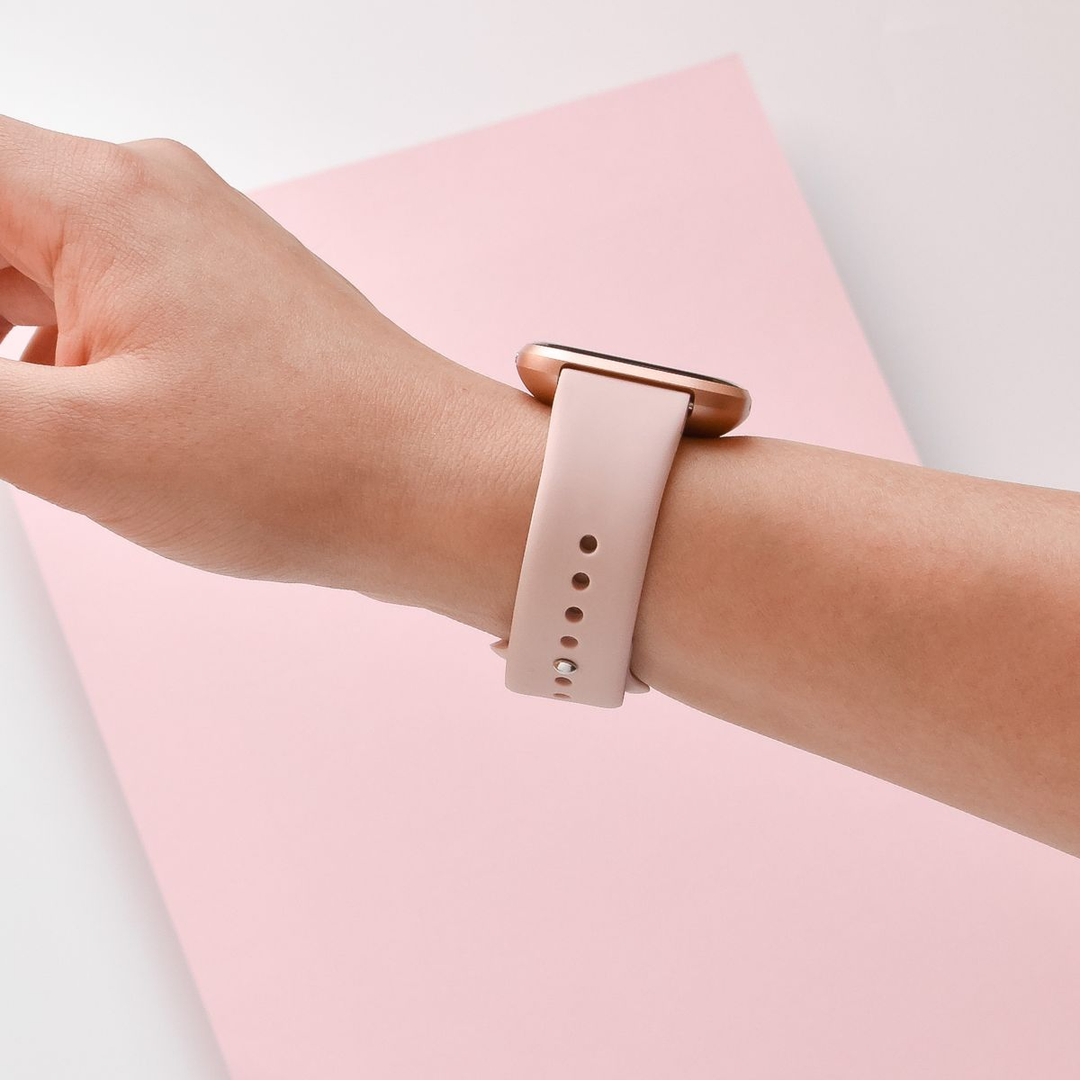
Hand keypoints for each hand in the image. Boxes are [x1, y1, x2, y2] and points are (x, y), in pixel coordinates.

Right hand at [0, 116, 539, 626]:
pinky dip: (65, 356)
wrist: (434, 489)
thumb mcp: (76, 445)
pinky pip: (106, 303)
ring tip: (48, 435)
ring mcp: (198, 245)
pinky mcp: (226, 298)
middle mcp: (153, 196)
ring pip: (41, 268)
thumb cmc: (300, 464)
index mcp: (102, 197)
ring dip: (8, 345)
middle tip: (16, 421)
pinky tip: (81, 428)